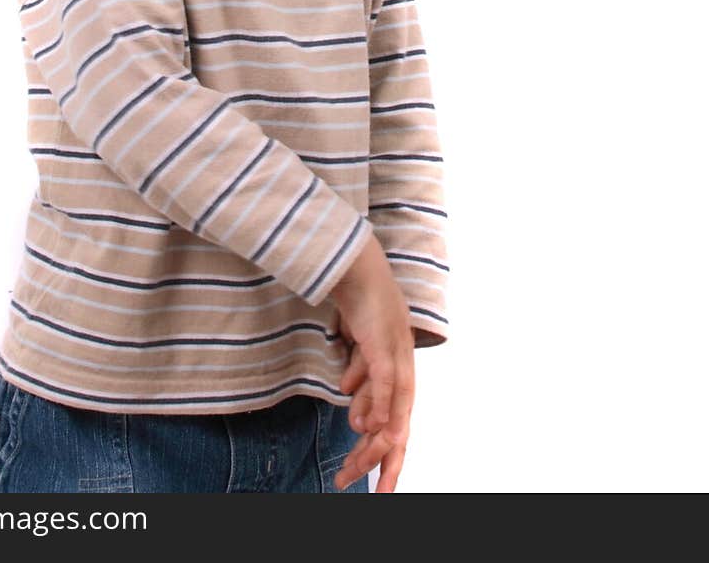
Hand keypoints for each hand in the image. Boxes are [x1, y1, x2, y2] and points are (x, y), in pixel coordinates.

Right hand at [332, 310, 414, 491]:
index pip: (395, 425)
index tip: (370, 484)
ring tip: (351, 467)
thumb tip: (356, 414)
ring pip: (390, 412)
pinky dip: (381, 407)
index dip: (385, 457)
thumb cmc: (361, 308)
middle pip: (396, 428)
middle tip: (356, 486)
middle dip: (378, 462)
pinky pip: (386, 382)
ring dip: (371, 444)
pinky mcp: (384, 345)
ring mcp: (397, 358)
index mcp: (398, 375)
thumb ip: (363, 384)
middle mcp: (404, 371)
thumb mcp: (360, 356)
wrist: (359, 269)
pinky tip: (375, 428)